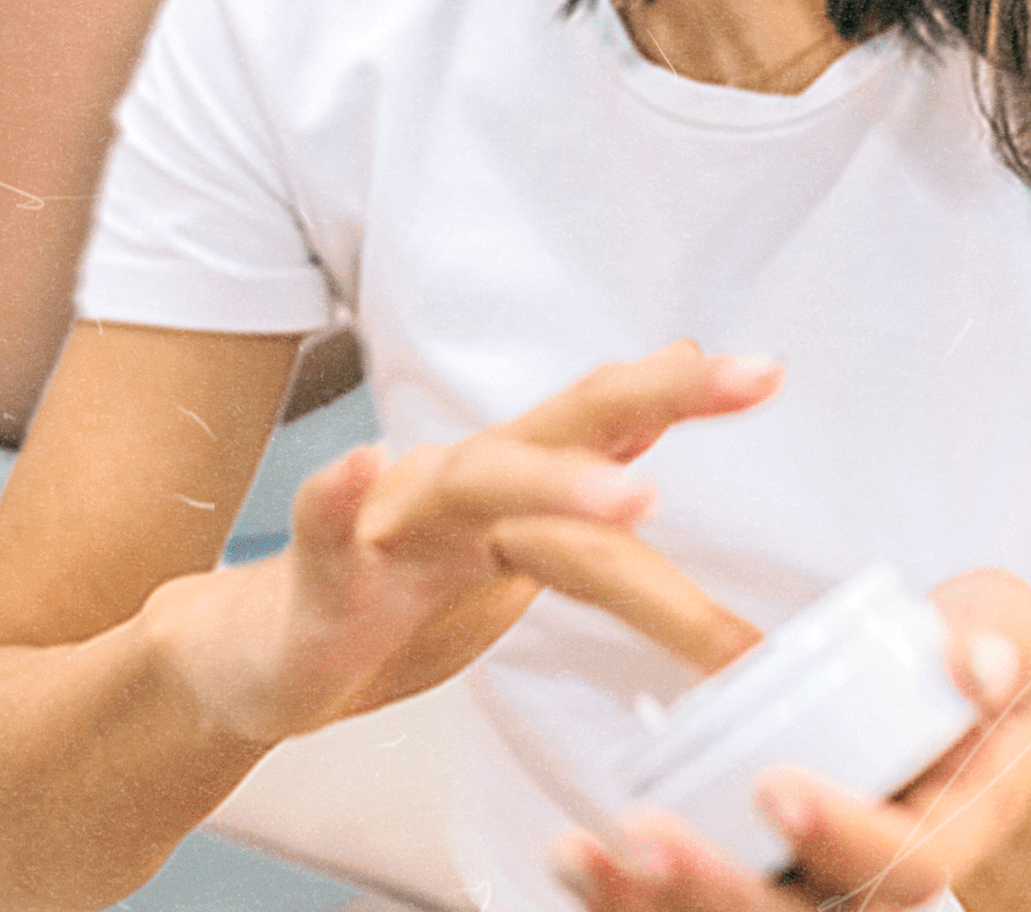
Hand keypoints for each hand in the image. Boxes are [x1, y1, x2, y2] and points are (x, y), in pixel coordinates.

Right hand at [198, 344, 780, 740]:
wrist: (263, 658)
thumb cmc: (392, 605)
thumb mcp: (507, 556)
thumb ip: (580, 494)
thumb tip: (660, 415)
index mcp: (514, 491)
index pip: (608, 426)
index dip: (683, 395)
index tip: (767, 372)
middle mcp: (459, 487)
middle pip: (564, 427)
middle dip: (654, 400)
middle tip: (741, 379)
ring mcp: (392, 525)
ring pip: (475, 483)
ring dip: (552, 477)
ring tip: (634, 489)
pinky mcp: (323, 577)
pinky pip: (328, 529)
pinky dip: (339, 496)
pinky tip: (357, 470)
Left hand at [552, 571, 1030, 908]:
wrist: (971, 721)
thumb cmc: (982, 666)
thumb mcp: (1013, 628)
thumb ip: (1000, 636)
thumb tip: (974, 667)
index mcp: (956, 824)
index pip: (913, 864)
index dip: (845, 838)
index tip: (775, 788)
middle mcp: (883, 877)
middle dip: (723, 890)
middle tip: (647, 836)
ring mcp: (823, 887)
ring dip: (655, 905)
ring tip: (579, 855)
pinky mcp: (767, 877)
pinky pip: (696, 906)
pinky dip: (631, 897)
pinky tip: (573, 856)